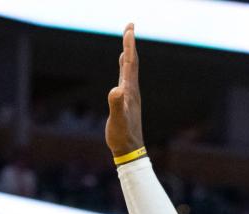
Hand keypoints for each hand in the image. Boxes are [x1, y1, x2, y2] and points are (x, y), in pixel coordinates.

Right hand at [106, 23, 144, 157]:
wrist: (130, 151)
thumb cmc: (122, 137)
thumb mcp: (117, 121)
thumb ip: (116, 105)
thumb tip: (116, 90)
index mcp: (130, 91)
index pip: (130, 64)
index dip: (129, 46)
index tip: (129, 29)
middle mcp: (132, 91)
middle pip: (132, 63)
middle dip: (130, 44)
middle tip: (129, 27)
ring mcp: (130, 96)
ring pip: (130, 71)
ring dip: (128, 55)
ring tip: (127, 44)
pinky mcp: (127, 102)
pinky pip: (126, 80)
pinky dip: (125, 69)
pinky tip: (123, 69)